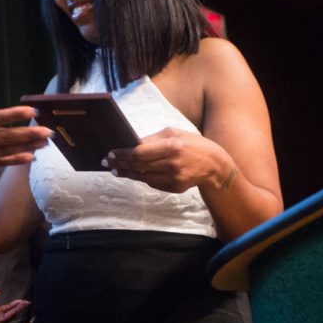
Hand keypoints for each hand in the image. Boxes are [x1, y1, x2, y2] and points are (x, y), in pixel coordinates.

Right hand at [0, 79, 51, 174]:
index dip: (15, 114)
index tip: (32, 111)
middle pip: (8, 136)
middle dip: (29, 134)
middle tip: (48, 131)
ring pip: (8, 150)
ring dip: (28, 146)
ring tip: (45, 143)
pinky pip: (1, 162)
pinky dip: (16, 160)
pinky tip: (31, 157)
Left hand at [0, 287, 29, 322]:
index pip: (2, 309)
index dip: (11, 306)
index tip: (21, 301)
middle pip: (5, 314)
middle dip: (16, 309)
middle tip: (26, 303)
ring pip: (3, 318)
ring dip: (13, 312)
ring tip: (23, 306)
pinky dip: (6, 316)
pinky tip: (13, 311)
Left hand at [103, 127, 231, 193]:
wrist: (214, 165)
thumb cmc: (192, 144)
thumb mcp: (174, 133)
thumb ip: (151, 139)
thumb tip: (130, 144)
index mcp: (172, 146)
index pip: (140, 152)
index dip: (122, 154)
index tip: (110, 153)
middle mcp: (172, 164)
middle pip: (138, 166)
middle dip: (120, 164)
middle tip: (108, 163)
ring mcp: (173, 179)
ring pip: (142, 177)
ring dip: (127, 174)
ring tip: (116, 170)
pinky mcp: (174, 188)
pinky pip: (152, 183)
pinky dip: (141, 178)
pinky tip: (133, 174)